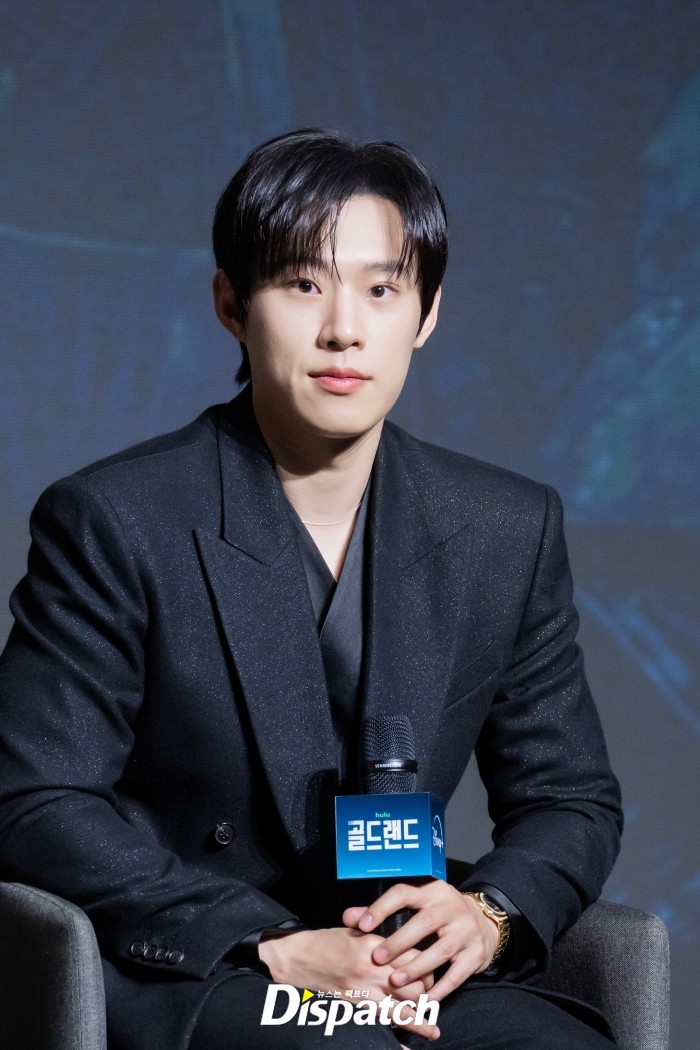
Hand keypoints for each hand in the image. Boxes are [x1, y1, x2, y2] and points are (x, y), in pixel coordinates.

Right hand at [258, 927, 439, 1041]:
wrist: (296, 959)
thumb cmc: (323, 943)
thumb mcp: (352, 930)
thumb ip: (376, 933)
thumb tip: (394, 933)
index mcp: (375, 946)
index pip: (414, 956)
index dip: (426, 964)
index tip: (428, 970)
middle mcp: (374, 969)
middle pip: (414, 984)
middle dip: (426, 991)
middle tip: (429, 995)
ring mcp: (365, 991)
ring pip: (404, 1008)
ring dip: (420, 1017)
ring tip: (432, 1027)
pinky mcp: (356, 1007)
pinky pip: (384, 1023)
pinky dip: (402, 1036)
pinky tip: (414, 1043)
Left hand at [344, 879, 498, 1001]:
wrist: (484, 921)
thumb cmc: (439, 913)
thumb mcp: (417, 904)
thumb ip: (382, 911)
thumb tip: (349, 917)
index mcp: (431, 892)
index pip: (404, 893)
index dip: (382, 907)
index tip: (362, 925)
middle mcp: (450, 908)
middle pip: (425, 923)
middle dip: (399, 941)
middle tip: (377, 958)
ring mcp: (466, 931)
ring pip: (441, 950)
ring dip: (417, 967)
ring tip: (396, 980)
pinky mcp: (475, 954)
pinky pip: (457, 975)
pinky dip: (439, 990)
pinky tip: (423, 1000)